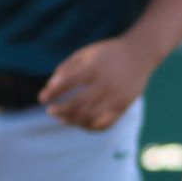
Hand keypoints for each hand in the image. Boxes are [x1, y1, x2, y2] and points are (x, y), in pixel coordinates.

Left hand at [39, 37, 153, 129]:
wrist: (139, 55)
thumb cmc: (107, 53)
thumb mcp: (86, 53)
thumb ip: (67, 67)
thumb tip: (51, 86)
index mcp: (94, 67)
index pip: (68, 82)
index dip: (53, 92)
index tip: (42, 98)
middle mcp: (105, 83)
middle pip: (79, 104)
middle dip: (61, 110)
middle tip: (50, 111)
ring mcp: (115, 97)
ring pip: (90, 116)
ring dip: (72, 121)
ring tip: (61, 119)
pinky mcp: (123, 107)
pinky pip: (105, 124)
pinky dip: (90, 127)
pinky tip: (80, 124)